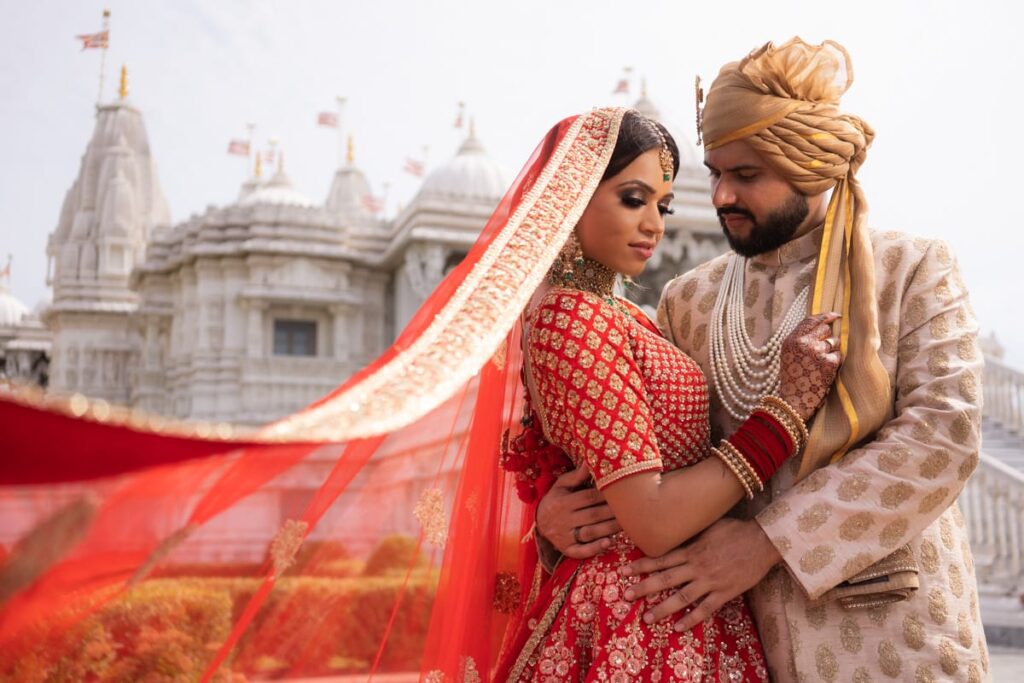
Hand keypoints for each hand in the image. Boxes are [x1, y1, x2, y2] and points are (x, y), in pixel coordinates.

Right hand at [535, 466, 620, 558]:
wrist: (538, 522)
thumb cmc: (556, 499)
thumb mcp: (561, 485)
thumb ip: (577, 476)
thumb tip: (591, 461)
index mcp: (563, 502)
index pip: (588, 498)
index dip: (606, 495)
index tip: (622, 492)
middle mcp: (563, 519)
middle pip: (592, 515)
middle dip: (612, 513)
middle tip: (631, 509)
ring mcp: (564, 536)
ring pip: (590, 533)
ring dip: (608, 529)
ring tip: (625, 525)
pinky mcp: (567, 549)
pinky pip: (581, 551)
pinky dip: (595, 548)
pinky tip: (609, 543)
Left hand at [621, 518, 779, 630]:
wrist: (762, 541)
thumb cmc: (735, 530)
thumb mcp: (708, 526)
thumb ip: (690, 534)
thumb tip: (672, 531)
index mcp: (692, 550)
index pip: (661, 559)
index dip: (641, 565)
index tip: (624, 570)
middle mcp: (697, 566)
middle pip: (666, 579)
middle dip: (644, 587)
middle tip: (626, 595)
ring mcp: (711, 581)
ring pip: (682, 597)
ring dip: (663, 608)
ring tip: (647, 618)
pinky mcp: (725, 592)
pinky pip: (706, 608)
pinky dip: (692, 619)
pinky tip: (679, 627)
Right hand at [778, 312, 841, 419]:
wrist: (793, 401)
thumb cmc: (792, 379)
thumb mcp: (789, 355)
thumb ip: (800, 340)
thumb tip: (822, 326)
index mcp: (791, 340)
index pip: (810, 320)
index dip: (824, 316)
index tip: (835, 315)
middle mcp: (803, 343)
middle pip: (825, 329)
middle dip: (828, 338)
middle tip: (823, 351)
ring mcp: (816, 352)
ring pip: (834, 342)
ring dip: (831, 352)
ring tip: (820, 366)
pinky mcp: (828, 362)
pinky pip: (838, 355)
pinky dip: (834, 363)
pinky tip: (825, 373)